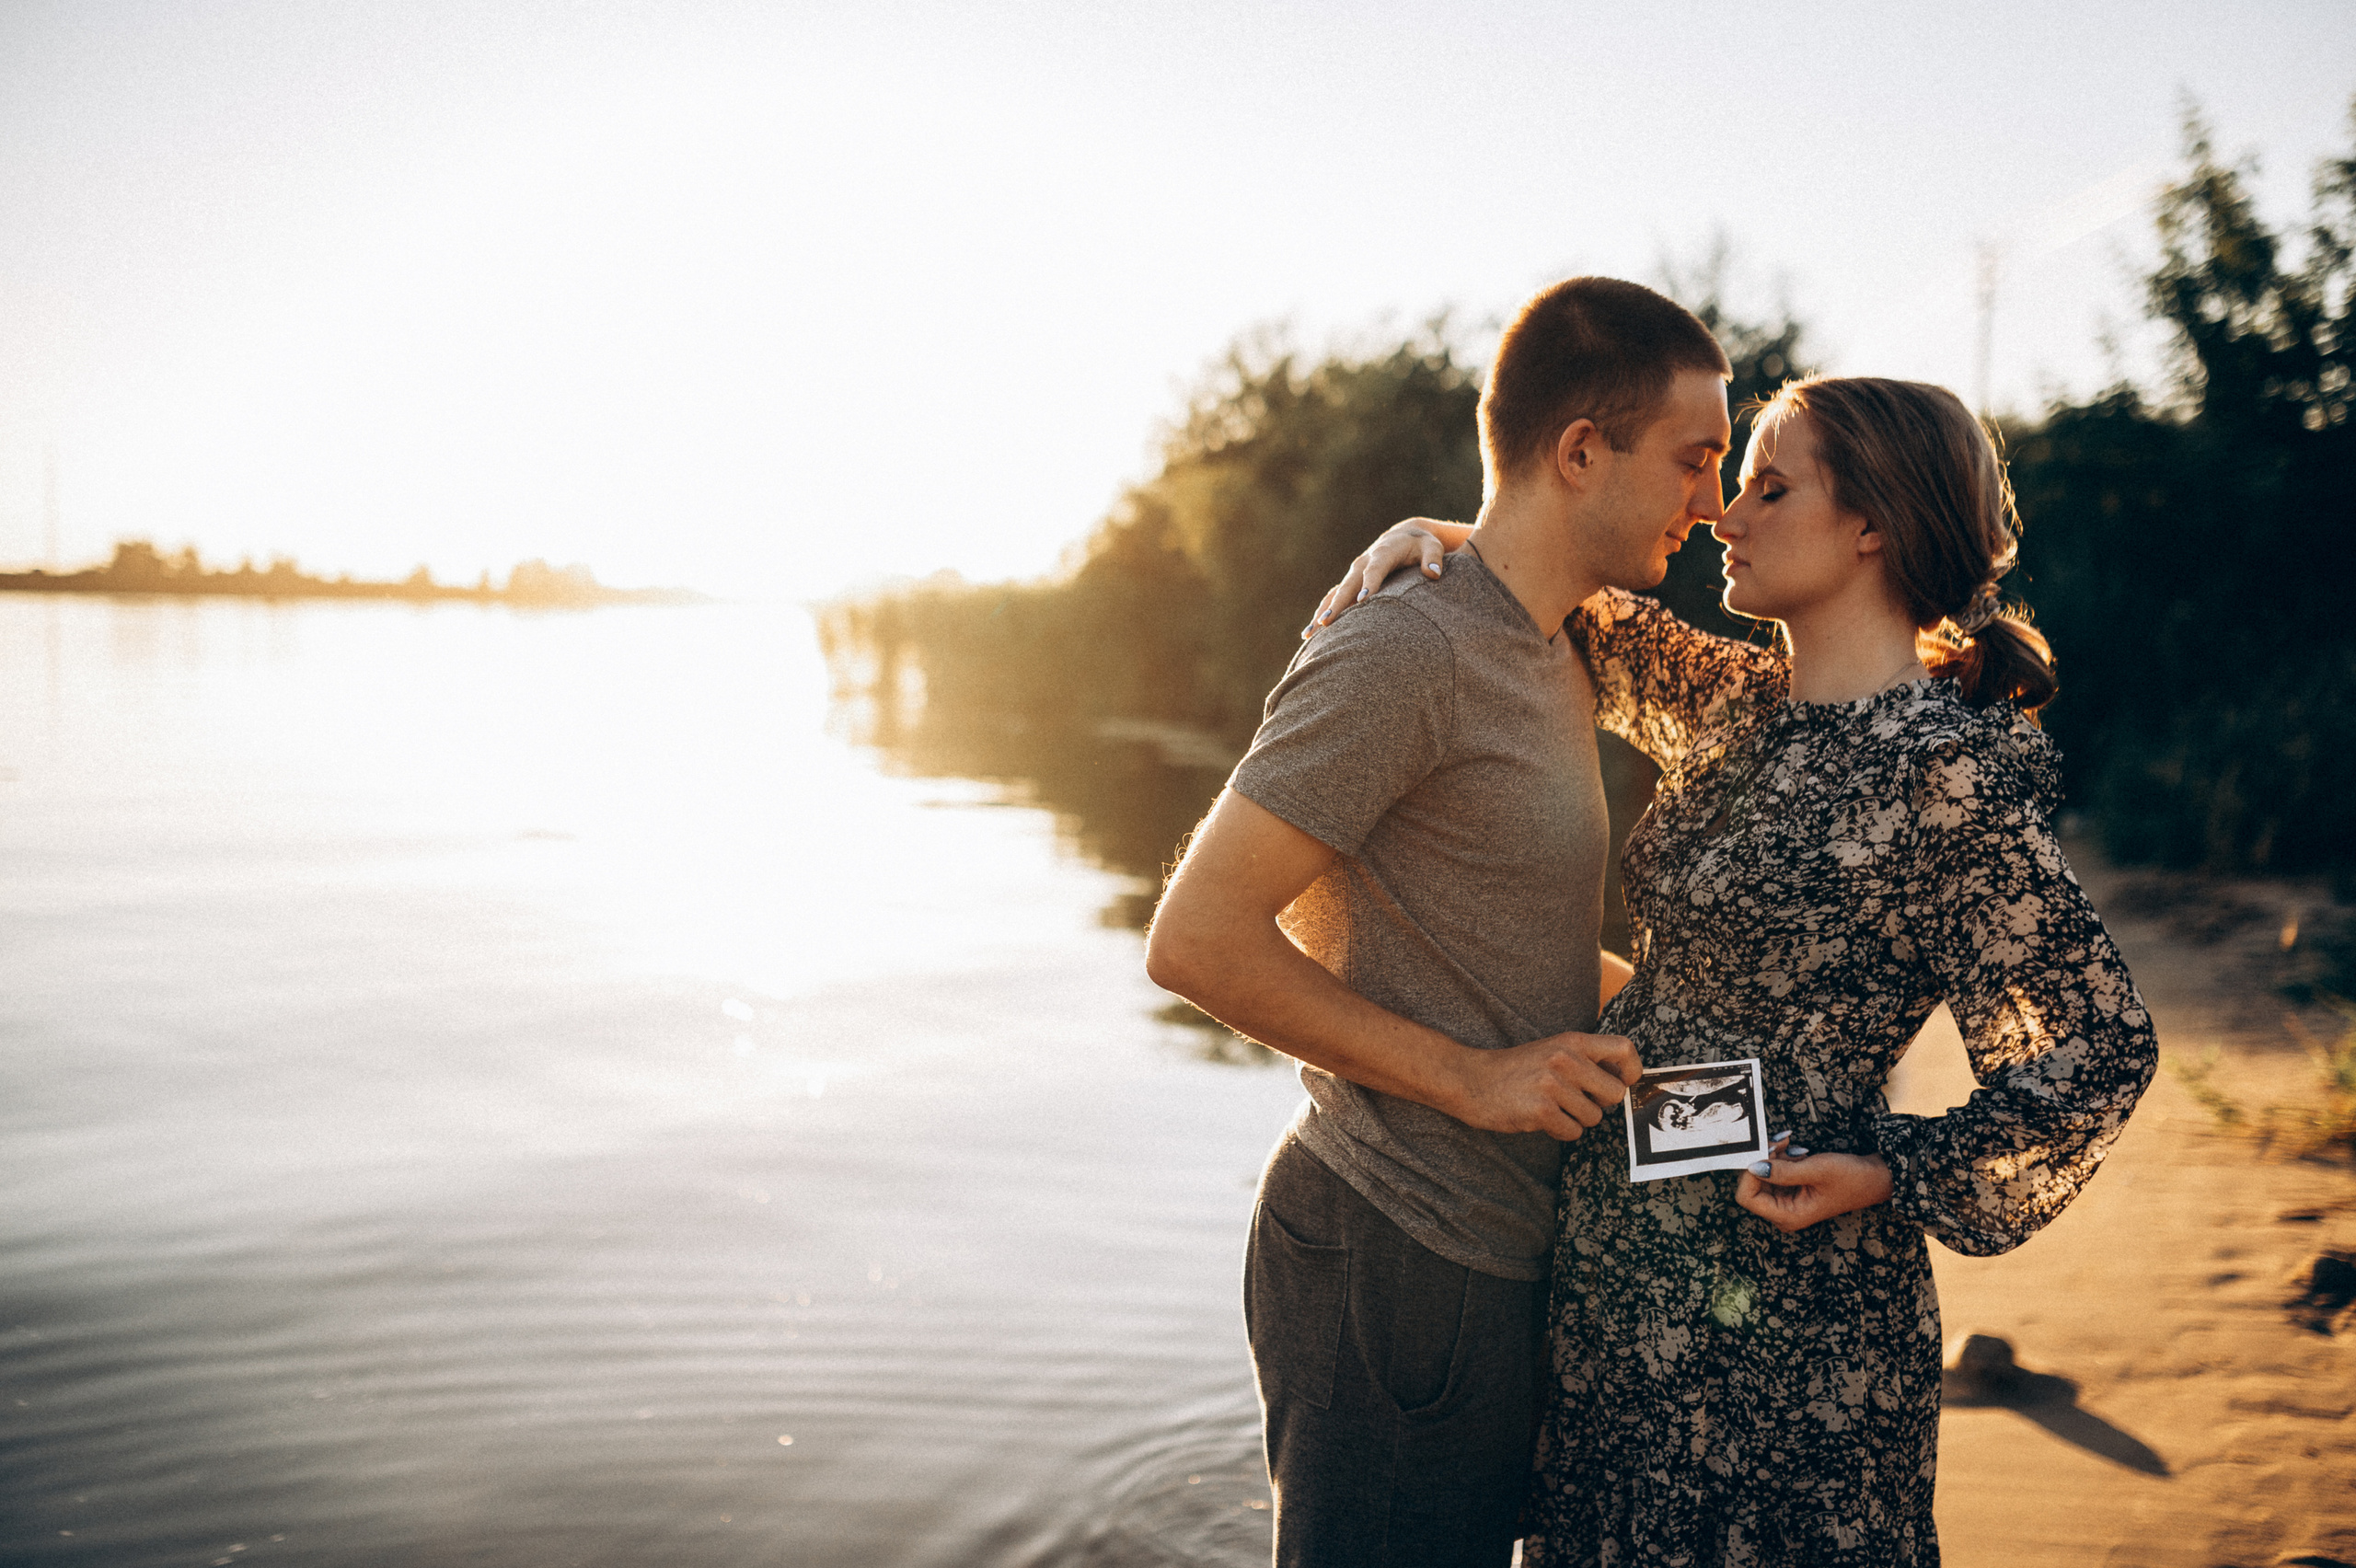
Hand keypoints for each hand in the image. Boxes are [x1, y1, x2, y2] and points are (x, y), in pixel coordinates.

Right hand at [1304, 519, 1454, 637]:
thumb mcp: (1432, 547)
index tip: (1363, 600)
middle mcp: (1363, 562)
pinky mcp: (1350, 583)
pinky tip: (1310, 635)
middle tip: (1328, 621)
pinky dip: (1322, 614)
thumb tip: (1433, 573)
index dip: (1369, 583)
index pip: (1375, 569)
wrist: (1403, 536)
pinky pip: (1332, 598)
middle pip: (1348, 584)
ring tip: (1310, 634)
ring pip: (1335, 593)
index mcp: (1383, 552)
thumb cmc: (1420, 544)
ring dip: (1322, 612)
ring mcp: (1354, 573)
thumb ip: (1433, 558)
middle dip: (1338, 603)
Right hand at [1445, 1031, 1641, 1139]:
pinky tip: (1540, 1119)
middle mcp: (1565, 1059)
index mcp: (1571, 1041)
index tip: (1623, 1082)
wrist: (1469, 1079)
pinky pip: (1572, 1132)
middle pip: (1614, 1093)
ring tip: (1550, 1107)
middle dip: (1599, 1104)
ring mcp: (1553, 1084)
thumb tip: (1623, 1080)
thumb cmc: (1514, 1069)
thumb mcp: (1551, 1050)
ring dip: (1575, 1119)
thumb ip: (1583, 1059)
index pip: (1624, 1049)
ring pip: (1593, 1118)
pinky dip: (1559, 1131)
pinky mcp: (1541, 1110)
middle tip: (1575, 1101)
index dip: (1631, 1070)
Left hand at [1735, 1137, 1893, 1232]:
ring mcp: (1787, 1201)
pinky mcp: (1792, 1190)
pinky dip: (1780, 1157)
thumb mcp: (1816, 1171)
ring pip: (1763, 1174)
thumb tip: (1752, 1167)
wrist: (1875, 1177)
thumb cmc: (1851, 1178)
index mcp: (1788, 1216)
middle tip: (1779, 1141)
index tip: (1765, 1152)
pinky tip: (1795, 1149)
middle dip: (1763, 1159)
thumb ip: (1782, 1171)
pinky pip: (1775, 1171)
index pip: (1747, 1197)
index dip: (1750, 1173)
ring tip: (1790, 1144)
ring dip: (1773, 1155)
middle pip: (1752, 1184)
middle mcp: (1784, 1213)